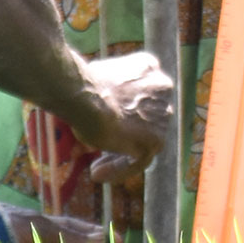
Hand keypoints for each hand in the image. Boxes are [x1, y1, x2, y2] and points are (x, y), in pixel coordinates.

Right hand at [76, 49, 175, 183]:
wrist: (85, 97)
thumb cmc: (81, 86)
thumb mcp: (95, 79)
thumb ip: (108, 90)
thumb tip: (100, 104)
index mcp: (149, 67)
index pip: (141, 94)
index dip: (123, 111)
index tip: (105, 122)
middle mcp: (162, 88)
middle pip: (146, 118)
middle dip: (124, 135)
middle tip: (101, 148)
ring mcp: (161, 115)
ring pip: (143, 142)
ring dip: (119, 157)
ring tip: (95, 169)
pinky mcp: (155, 139)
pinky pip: (139, 161)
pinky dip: (119, 169)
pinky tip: (98, 174)